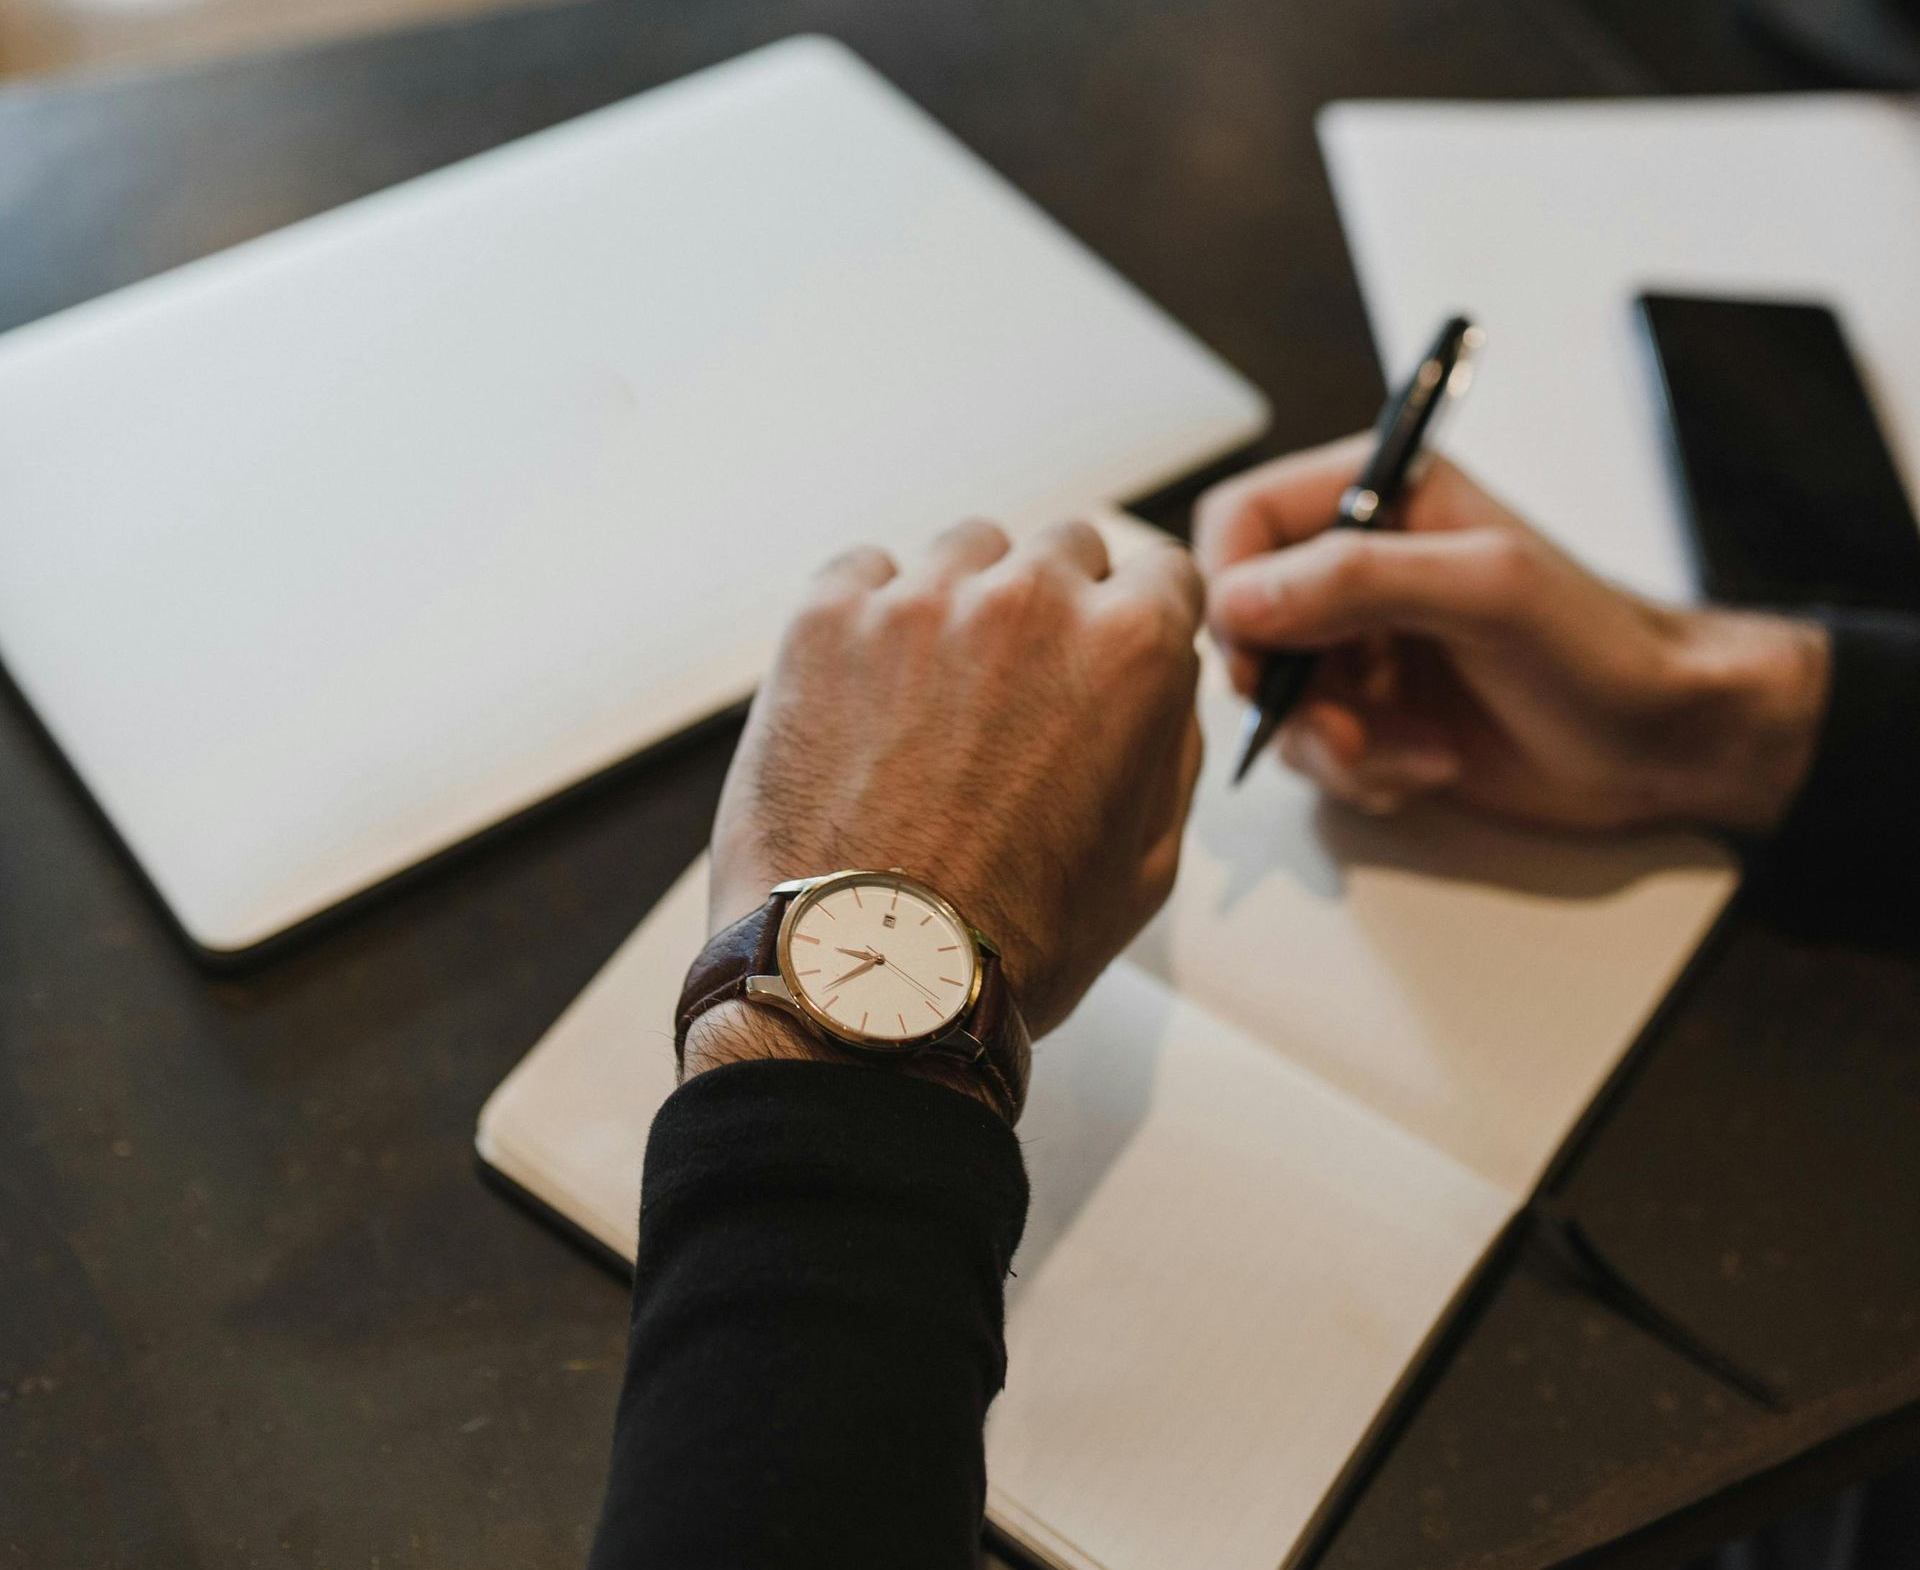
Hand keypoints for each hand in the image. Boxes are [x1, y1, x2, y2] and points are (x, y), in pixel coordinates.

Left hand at [694, 517, 1205, 1090]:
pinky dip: (870, 614)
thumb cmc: (1011, 939)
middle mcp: (1032, 601)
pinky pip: (864, 570)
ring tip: (935, 693)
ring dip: (965, 601)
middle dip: (1055, 607)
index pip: (1165, 572)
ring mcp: (922, 600)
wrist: (868, 977)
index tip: (1109, 650)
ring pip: (966, 549)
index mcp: (1131, 649)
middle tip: (1020, 690)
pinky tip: (867, 688)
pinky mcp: (826, 618)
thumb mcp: (1150, 862)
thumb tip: (1165, 683)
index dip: (1141, 618)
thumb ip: (1171, 746)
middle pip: (1065, 550)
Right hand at [1195, 435, 1830, 834]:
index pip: (1244, 519)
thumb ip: (1358, 579)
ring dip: (1332, 742)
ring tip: (1413, 752)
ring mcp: (1362, 647)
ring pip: (1274, 700)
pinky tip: (1429, 767)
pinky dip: (1359, 772)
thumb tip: (1238, 601)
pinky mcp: (1373, 717)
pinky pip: (1312, 751)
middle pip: (1245, 621)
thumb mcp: (1489, 591)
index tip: (1258, 654)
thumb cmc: (1602, 648)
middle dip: (1286, 688)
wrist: (1668, 745)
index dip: (1231, 586)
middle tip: (1344, 725)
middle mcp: (1359, 569)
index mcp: (1379, 497)